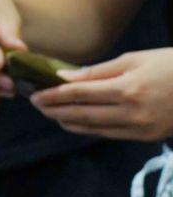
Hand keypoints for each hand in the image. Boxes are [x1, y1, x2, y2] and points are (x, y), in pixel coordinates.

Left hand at [32, 50, 172, 140]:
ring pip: (94, 128)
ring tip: (50, 113)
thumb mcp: (134, 59)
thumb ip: (98, 71)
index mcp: (128, 89)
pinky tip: (75, 123)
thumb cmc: (169, 65)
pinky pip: (110, 134)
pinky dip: (89, 129)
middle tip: (36, 104)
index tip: (36, 94)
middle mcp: (133, 112)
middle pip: (83, 114)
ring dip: (69, 122)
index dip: (54, 95)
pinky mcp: (147, 137)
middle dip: (56, 110)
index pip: (80, 94)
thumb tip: (65, 77)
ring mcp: (141, 128)